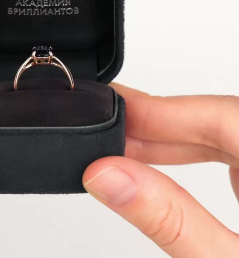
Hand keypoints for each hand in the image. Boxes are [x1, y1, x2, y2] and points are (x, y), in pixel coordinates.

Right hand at [83, 84, 238, 256]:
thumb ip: (170, 220)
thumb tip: (109, 177)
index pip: (223, 116)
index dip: (161, 108)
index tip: (114, 109)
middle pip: (218, 121)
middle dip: (156, 126)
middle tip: (106, 133)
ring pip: (217, 135)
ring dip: (166, 142)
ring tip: (120, 151)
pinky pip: (222, 153)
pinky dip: (184, 156)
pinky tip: (153, 165)